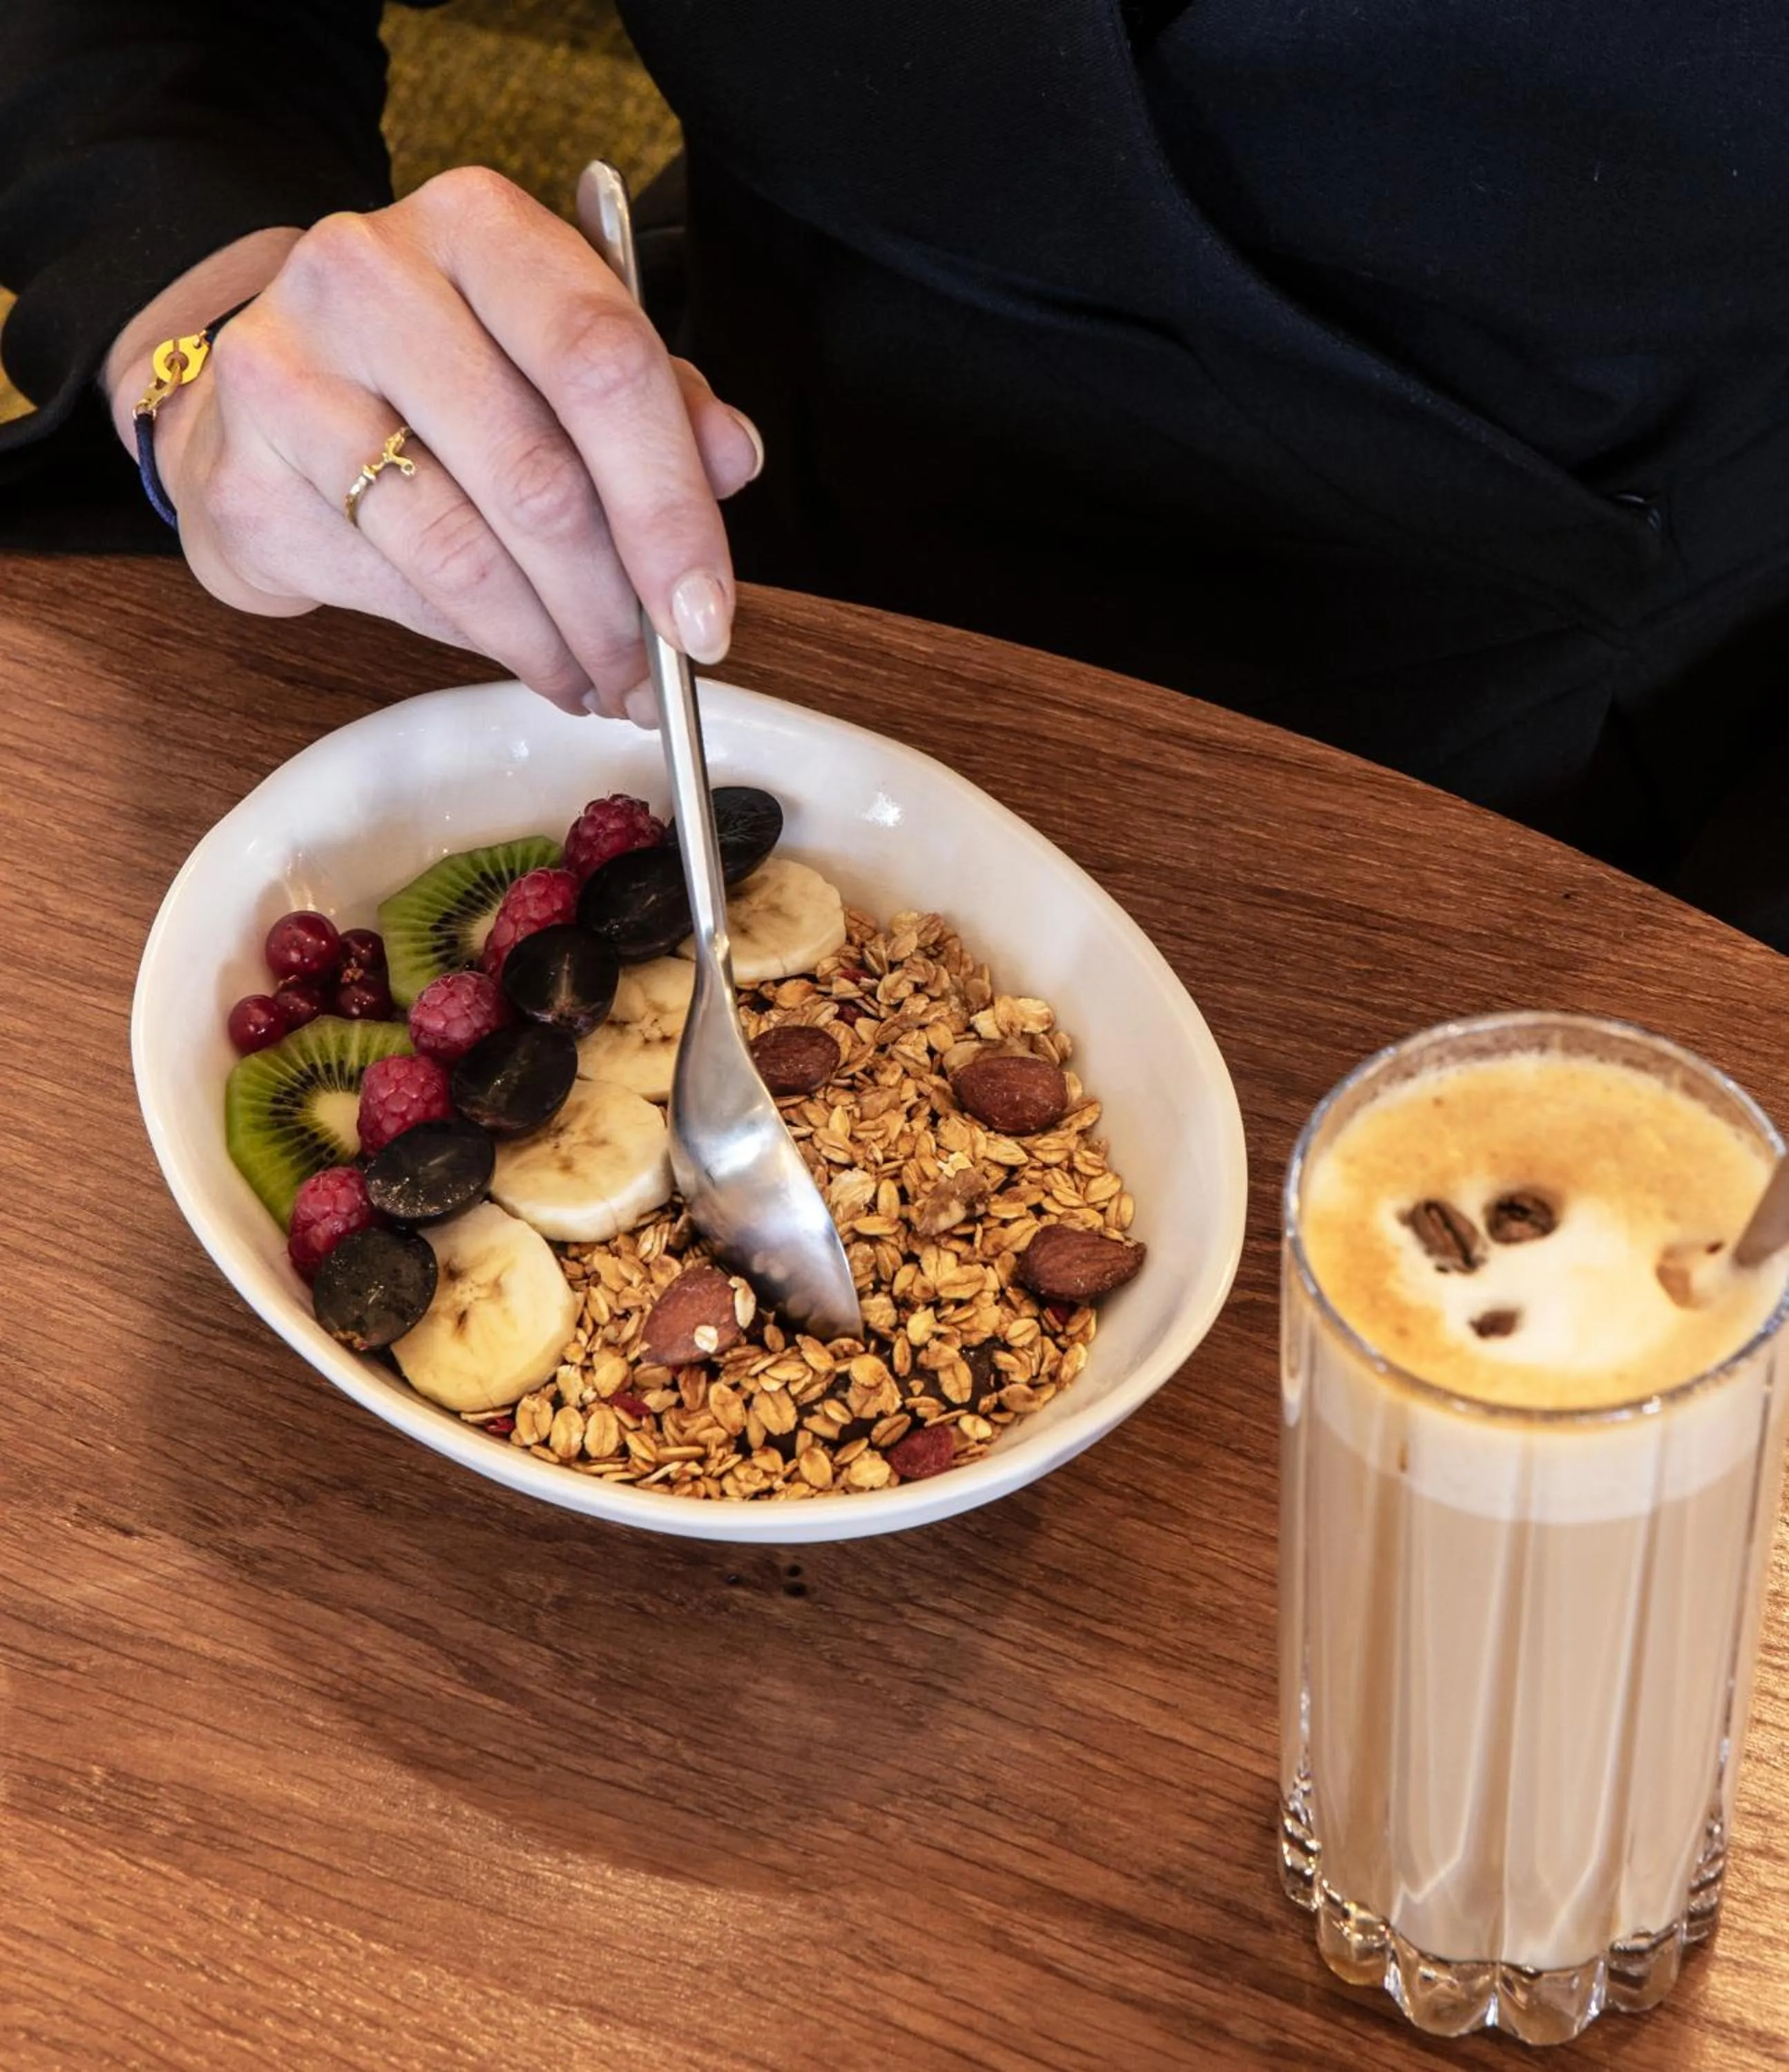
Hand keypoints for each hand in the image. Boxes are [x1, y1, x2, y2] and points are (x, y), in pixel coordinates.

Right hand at [104, 171, 763, 717]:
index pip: (605, 365)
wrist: (262, 401)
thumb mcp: (556, 357)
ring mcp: (291, 371)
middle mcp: (370, 273)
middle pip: (540, 478)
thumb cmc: (438, 376)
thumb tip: (733, 458)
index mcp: (477, 224)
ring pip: (468, 554)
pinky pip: (400, 588)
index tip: (704, 616)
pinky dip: (480, 643)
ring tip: (598, 683)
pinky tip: (524, 658)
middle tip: (656, 679)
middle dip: (616, 609)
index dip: (671, 509)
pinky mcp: (248, 475)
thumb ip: (656, 399)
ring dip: (553, 644)